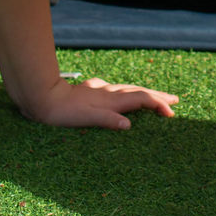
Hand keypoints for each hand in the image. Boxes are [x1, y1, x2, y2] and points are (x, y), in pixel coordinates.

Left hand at [14, 75, 177, 129]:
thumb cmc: (62, 112)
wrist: (41, 96)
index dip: (158, 104)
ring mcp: (98, 90)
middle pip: (138, 91)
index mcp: (111, 100)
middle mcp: (107, 93)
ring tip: (153, 97)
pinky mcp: (88, 91)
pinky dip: (122, 93)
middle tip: (174, 100)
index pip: (142, 99)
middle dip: (157, 96)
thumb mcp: (86, 118)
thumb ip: (108, 120)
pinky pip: (111, 90)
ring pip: (126, 89)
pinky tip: (114, 93)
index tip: (171, 114)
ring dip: (142, 93)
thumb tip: (129, 125)